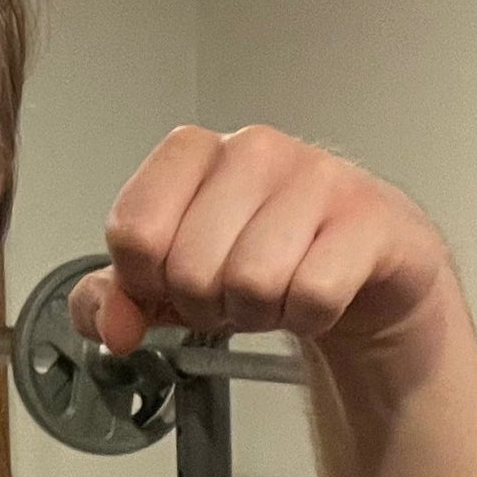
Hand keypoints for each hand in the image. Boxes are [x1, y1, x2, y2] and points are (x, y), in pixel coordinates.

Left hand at [68, 125, 452, 358]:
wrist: (360, 270)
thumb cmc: (263, 259)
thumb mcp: (168, 283)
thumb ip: (109, 301)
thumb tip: (112, 326)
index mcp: (193, 153)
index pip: (133, 230)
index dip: (145, 280)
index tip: (169, 283)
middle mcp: (253, 150)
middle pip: (190, 267)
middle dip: (207, 305)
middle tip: (232, 293)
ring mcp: (316, 176)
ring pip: (252, 281)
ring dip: (259, 312)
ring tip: (275, 292)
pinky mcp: (367, 216)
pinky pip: (313, 294)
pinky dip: (308, 317)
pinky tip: (315, 296)